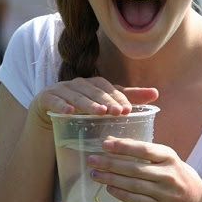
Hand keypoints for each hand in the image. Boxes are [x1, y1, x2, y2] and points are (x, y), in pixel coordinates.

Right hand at [30, 76, 158, 125]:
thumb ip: (128, 99)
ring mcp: (61, 89)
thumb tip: (156, 93)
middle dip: (106, 101)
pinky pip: (53, 100)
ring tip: (99, 113)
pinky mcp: (45, 97)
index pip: (108, 88)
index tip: (128, 111)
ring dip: (88, 103)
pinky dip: (60, 104)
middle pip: (94, 91)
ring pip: (76, 95)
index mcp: (94, 84)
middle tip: (117, 113)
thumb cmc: (81, 111)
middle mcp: (78, 83)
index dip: (118, 98)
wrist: (47, 118)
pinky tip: (68, 111)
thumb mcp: (105, 106)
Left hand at [87, 137, 201, 201]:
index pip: (144, 150)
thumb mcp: (164, 156)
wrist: (195, 200)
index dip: (124, 147)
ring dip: (111, 179)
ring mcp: (163, 192)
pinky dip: (121, 194)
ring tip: (95, 174)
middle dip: (111, 164)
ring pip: (133, 185)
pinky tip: (108, 188)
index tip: (105, 144)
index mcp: (169, 156)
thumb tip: (111, 141)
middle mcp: (167, 174)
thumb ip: (140, 149)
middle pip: (135, 168)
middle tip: (92, 160)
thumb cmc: (175, 172)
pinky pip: (136, 200)